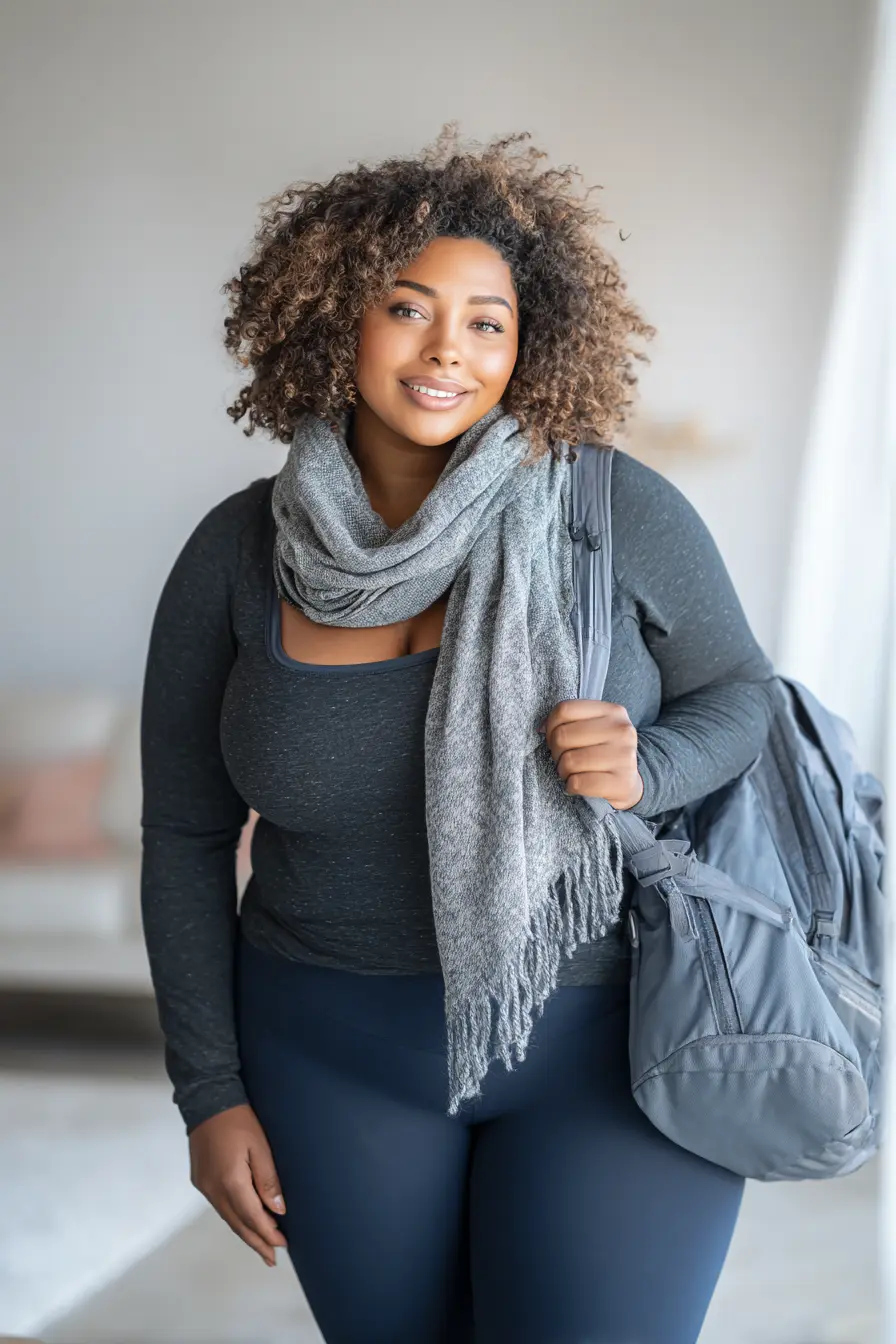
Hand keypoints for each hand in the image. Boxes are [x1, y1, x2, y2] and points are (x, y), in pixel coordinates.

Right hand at [189, 1103, 287, 1267]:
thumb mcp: (260, 1147)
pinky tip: (243, 1221)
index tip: (282, 1245)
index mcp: (231, 1182)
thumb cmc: (238, 1120)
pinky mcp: (200, 1180)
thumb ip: (268, 1180)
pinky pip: (220, 1207)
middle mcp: (213, 1189)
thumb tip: (278, 1211)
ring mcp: (204, 1186)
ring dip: (245, 1232)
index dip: (267, 1234)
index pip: (252, 1217)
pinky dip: (234, 1217)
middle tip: (271, 1259)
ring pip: (227, 1217)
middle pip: (238, 1224)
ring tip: (260, 1245)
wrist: (207, 1101)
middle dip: (256, 1242)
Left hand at [539, 699, 643, 810]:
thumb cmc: (603, 752)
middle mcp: (622, 731)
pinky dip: (571, 786)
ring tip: (571, 772)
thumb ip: (569, 721)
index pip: (565, 709)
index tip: (553, 737)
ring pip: (569, 761)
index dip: (551, 725)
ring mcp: (624, 757)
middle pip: (563, 735)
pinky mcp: (622, 783)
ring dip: (562, 771)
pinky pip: (579, 783)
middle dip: (555, 751)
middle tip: (562, 759)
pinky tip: (577, 784)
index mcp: (613, 712)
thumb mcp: (593, 729)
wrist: (629, 783)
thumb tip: (541, 728)